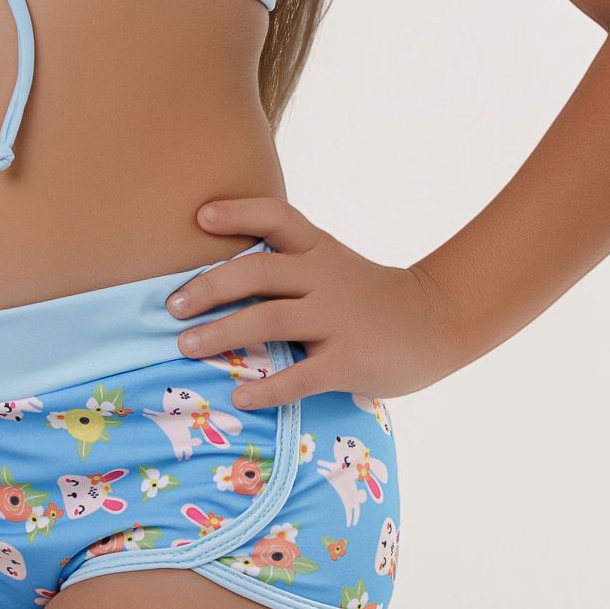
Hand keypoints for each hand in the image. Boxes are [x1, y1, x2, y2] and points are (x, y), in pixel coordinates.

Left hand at [163, 195, 467, 409]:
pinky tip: (239, 396)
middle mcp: (326, 277)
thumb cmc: (370, 297)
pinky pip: (300, 376)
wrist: (437, 322)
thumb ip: (288, 267)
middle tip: (172, 306)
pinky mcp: (349, 361)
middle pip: (259, 271)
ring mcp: (338, 319)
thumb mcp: (332, 265)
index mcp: (319, 250)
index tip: (200, 216)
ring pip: (270, 320)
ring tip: (186, 347)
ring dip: (221, 334)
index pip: (277, 216)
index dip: (238, 212)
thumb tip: (214, 279)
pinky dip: (266, 388)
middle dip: (210, 286)